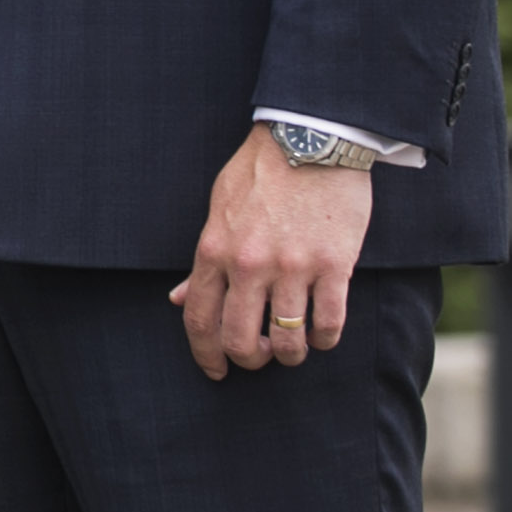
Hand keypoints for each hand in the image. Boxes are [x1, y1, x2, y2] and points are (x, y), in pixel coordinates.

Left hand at [169, 128, 373, 378]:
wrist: (308, 142)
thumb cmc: (260, 176)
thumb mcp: (218, 211)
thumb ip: (204, 261)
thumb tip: (178, 298)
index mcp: (214, 251)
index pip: (199, 318)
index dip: (205, 354)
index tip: (216, 370)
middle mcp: (249, 264)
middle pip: (241, 339)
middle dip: (249, 360)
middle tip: (260, 358)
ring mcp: (292, 267)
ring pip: (288, 339)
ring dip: (290, 355)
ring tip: (294, 349)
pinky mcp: (333, 265)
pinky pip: (329, 323)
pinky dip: (325, 339)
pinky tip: (322, 335)